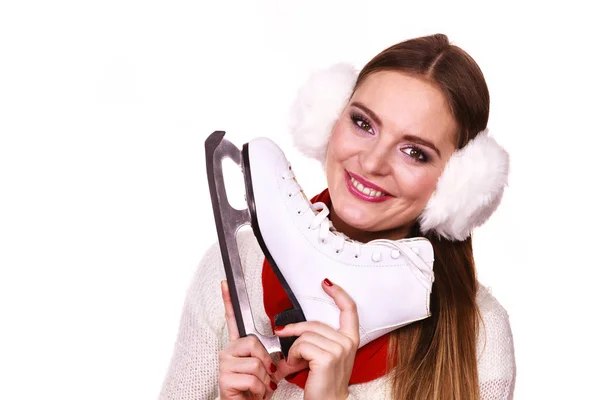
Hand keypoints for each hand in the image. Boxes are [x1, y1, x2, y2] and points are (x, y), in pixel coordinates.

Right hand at [218, 281, 278, 399]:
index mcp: (239, 347)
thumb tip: (285, 349)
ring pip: (256, 362)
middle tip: (264, 377)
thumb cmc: (256, 392)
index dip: (228, 300)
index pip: (233, 319)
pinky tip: (253, 393)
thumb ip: (272, 355)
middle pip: (254, 343)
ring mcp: (225, 364)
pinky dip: (259, 389)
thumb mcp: (268, 369)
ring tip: (258, 387)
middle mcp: (228, 352)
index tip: (226, 283)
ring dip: (264, 380)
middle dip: (266, 363)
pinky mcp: (225, 378)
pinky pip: (252, 377)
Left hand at [274, 278, 358, 399]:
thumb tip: (295, 328)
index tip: (327, 283)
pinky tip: (295, 366)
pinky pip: (301, 345)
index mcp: (350, 339)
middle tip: (284, 339)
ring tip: (294, 362)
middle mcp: (347, 343)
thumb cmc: (323, 384)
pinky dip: (293, 356)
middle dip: (295, 331)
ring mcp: (339, 349)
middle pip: (314, 323)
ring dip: (293, 349)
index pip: (349, 309)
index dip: (338, 293)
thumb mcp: (325, 356)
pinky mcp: (327, 357)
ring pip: (305, 335)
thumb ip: (318, 338)